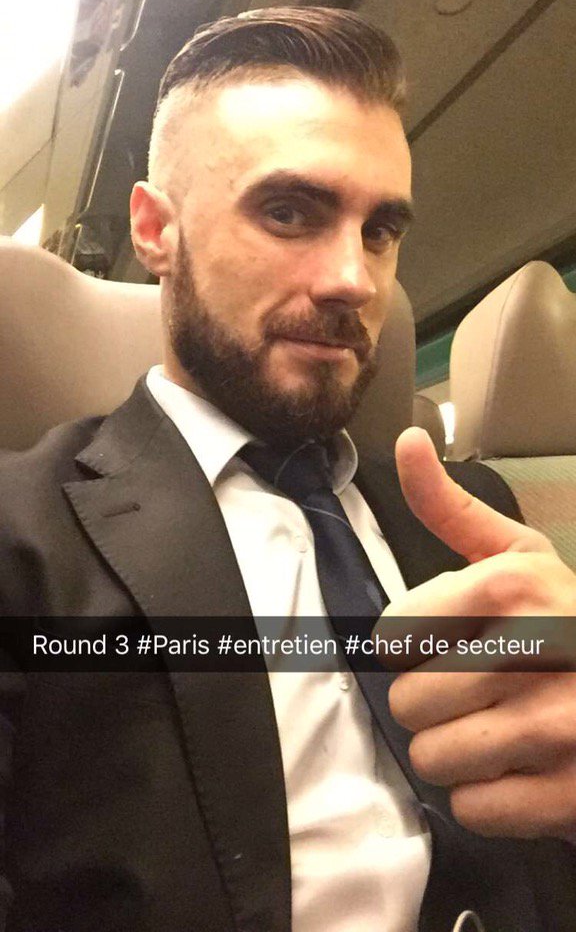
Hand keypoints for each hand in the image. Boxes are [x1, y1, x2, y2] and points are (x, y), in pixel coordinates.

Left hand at [373, 426, 575, 839]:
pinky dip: (490, 799)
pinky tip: (525, 770)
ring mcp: (559, 730)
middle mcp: (538, 652)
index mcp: (513, 586)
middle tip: (486, 691)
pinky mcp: (570, 798)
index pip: (390, 638)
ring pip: (432, 759)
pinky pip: (473, 810)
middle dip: (436, 702)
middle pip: (406, 703)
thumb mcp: (522, 557)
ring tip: (502, 729)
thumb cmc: (572, 623)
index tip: (460, 644)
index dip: (416, 647)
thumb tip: (407, 441)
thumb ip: (451, 508)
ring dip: (458, 752)